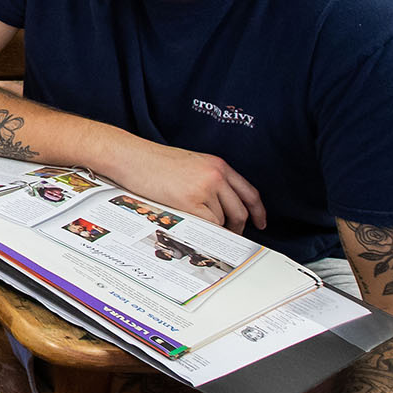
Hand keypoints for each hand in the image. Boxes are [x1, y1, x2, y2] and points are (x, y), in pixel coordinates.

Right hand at [111, 133, 264, 231]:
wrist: (132, 157)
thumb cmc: (153, 161)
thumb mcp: (190, 164)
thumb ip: (208, 179)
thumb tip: (221, 205)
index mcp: (218, 165)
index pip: (249, 192)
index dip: (258, 211)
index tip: (260, 222)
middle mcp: (216, 175)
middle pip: (240, 210)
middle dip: (238, 227)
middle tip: (231, 235)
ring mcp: (205, 188)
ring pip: (223, 220)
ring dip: (215, 229)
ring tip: (201, 228)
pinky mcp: (191, 201)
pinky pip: (209, 224)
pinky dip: (206, 232)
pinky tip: (198, 230)